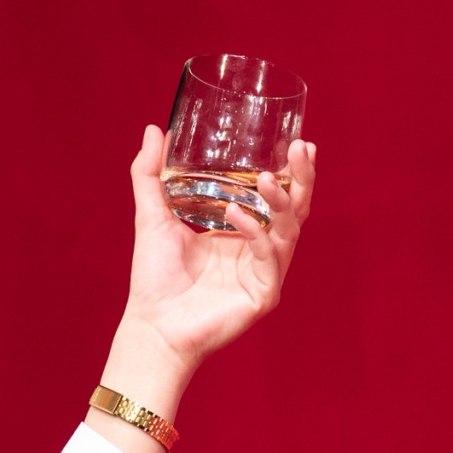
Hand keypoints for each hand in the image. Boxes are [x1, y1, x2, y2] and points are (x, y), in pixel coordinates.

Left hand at [120, 125, 316, 368]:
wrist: (151, 324)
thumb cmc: (154, 275)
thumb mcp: (151, 214)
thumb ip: (149, 173)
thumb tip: (154, 129)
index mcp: (242, 233)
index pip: (277, 197)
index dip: (292, 171)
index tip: (299, 141)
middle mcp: (259, 252)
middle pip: (294, 210)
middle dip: (303, 178)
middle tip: (302, 149)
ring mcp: (265, 274)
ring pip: (287, 230)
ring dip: (280, 202)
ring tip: (266, 178)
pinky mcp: (264, 295)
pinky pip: (268, 258)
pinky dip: (254, 234)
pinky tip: (235, 215)